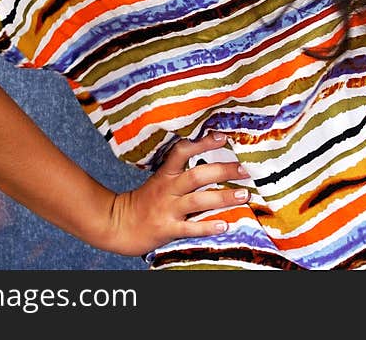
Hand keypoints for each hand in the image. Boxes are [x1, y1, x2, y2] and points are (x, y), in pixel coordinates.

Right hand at [100, 133, 250, 255]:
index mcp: (165, 173)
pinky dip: (208, 227)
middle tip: (245, 169)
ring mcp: (168, 209)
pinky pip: (191, 228)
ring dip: (223, 198)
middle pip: (197, 176)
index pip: (182, 151)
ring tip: (244, 195)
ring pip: (199, 201)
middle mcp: (168, 189)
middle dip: (223, 171)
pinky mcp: (168, 229)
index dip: (202, 143)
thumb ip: (180, 170)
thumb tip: (210, 158)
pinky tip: (224, 226)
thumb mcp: (159, 179)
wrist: (120, 225)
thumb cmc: (146, 200)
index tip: (223, 137)